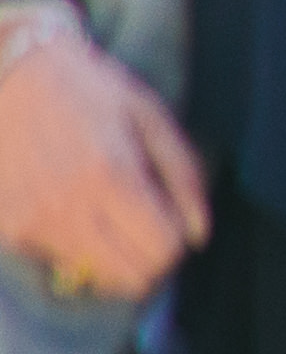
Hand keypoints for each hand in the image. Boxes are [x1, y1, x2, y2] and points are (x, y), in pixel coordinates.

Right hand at [0, 9, 209, 301]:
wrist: (12, 76)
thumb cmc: (90, 91)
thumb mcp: (150, 116)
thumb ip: (182, 176)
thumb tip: (199, 235)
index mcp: (112, 175)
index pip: (160, 250)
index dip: (176, 244)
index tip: (172, 224)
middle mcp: (67, 207)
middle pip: (129, 278)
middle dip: (149, 260)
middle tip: (147, 228)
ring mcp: (31, 223)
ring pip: (93, 277)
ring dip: (113, 256)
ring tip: (110, 213)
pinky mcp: (7, 229)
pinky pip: (58, 261)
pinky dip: (75, 246)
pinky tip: (73, 205)